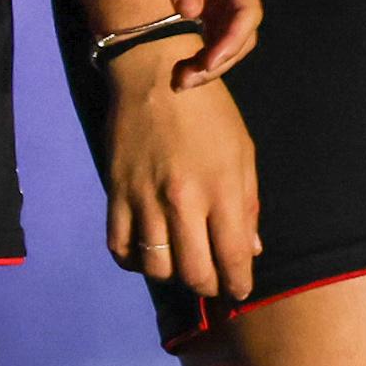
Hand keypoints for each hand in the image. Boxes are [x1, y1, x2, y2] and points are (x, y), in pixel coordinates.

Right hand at [102, 47, 261, 303]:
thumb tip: (250, 250)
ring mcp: (144, 200)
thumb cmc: (209, 113)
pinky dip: (135, 261)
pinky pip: (120, 248)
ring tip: (183, 264)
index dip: (238, 283)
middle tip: (213, 280)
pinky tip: (150, 254)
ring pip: (156, 268)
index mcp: (222, 189)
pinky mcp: (115, 195)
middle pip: (194, 272)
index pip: (232, 257)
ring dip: (173, 275)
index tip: (240, 291)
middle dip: (209, 286)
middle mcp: (182, 201)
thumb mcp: (243, 152)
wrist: (155, 75)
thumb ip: (248, 205)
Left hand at [128, 0, 263, 81]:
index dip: (232, 41)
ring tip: (180, 80)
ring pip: (230, 36)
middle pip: (243, 31)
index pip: (248, 11)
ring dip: (211, 61)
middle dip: (220, 60)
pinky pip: (214, 31)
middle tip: (185, 81)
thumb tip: (190, 15)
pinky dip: (202, 51)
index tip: (208, 62)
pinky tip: (183, 65)